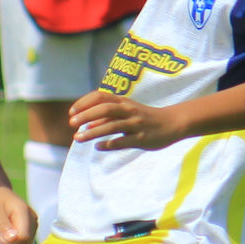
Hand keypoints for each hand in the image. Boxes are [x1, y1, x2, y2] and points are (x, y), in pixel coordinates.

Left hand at [0, 185, 35, 243]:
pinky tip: (6, 238)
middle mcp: (32, 219)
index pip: (23, 237)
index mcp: (23, 212)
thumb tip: (14, 239)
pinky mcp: (31, 230)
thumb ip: (3, 225)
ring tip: (2, 236)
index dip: (10, 242)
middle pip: (26, 243)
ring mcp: (33, 225)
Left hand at [68, 90, 183, 151]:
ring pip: (112, 126)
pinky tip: (97, 147)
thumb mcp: (126, 112)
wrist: (172, 123)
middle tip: (71, 123)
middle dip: (86, 115)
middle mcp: (129, 110)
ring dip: (93, 132)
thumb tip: (87, 125)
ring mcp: (136, 124)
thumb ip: (108, 117)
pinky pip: (123, 141)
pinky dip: (108, 144)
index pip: (100, 96)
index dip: (84, 103)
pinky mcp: (142, 138)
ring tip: (78, 138)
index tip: (71, 112)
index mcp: (124, 101)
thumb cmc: (144, 117)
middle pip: (105, 108)